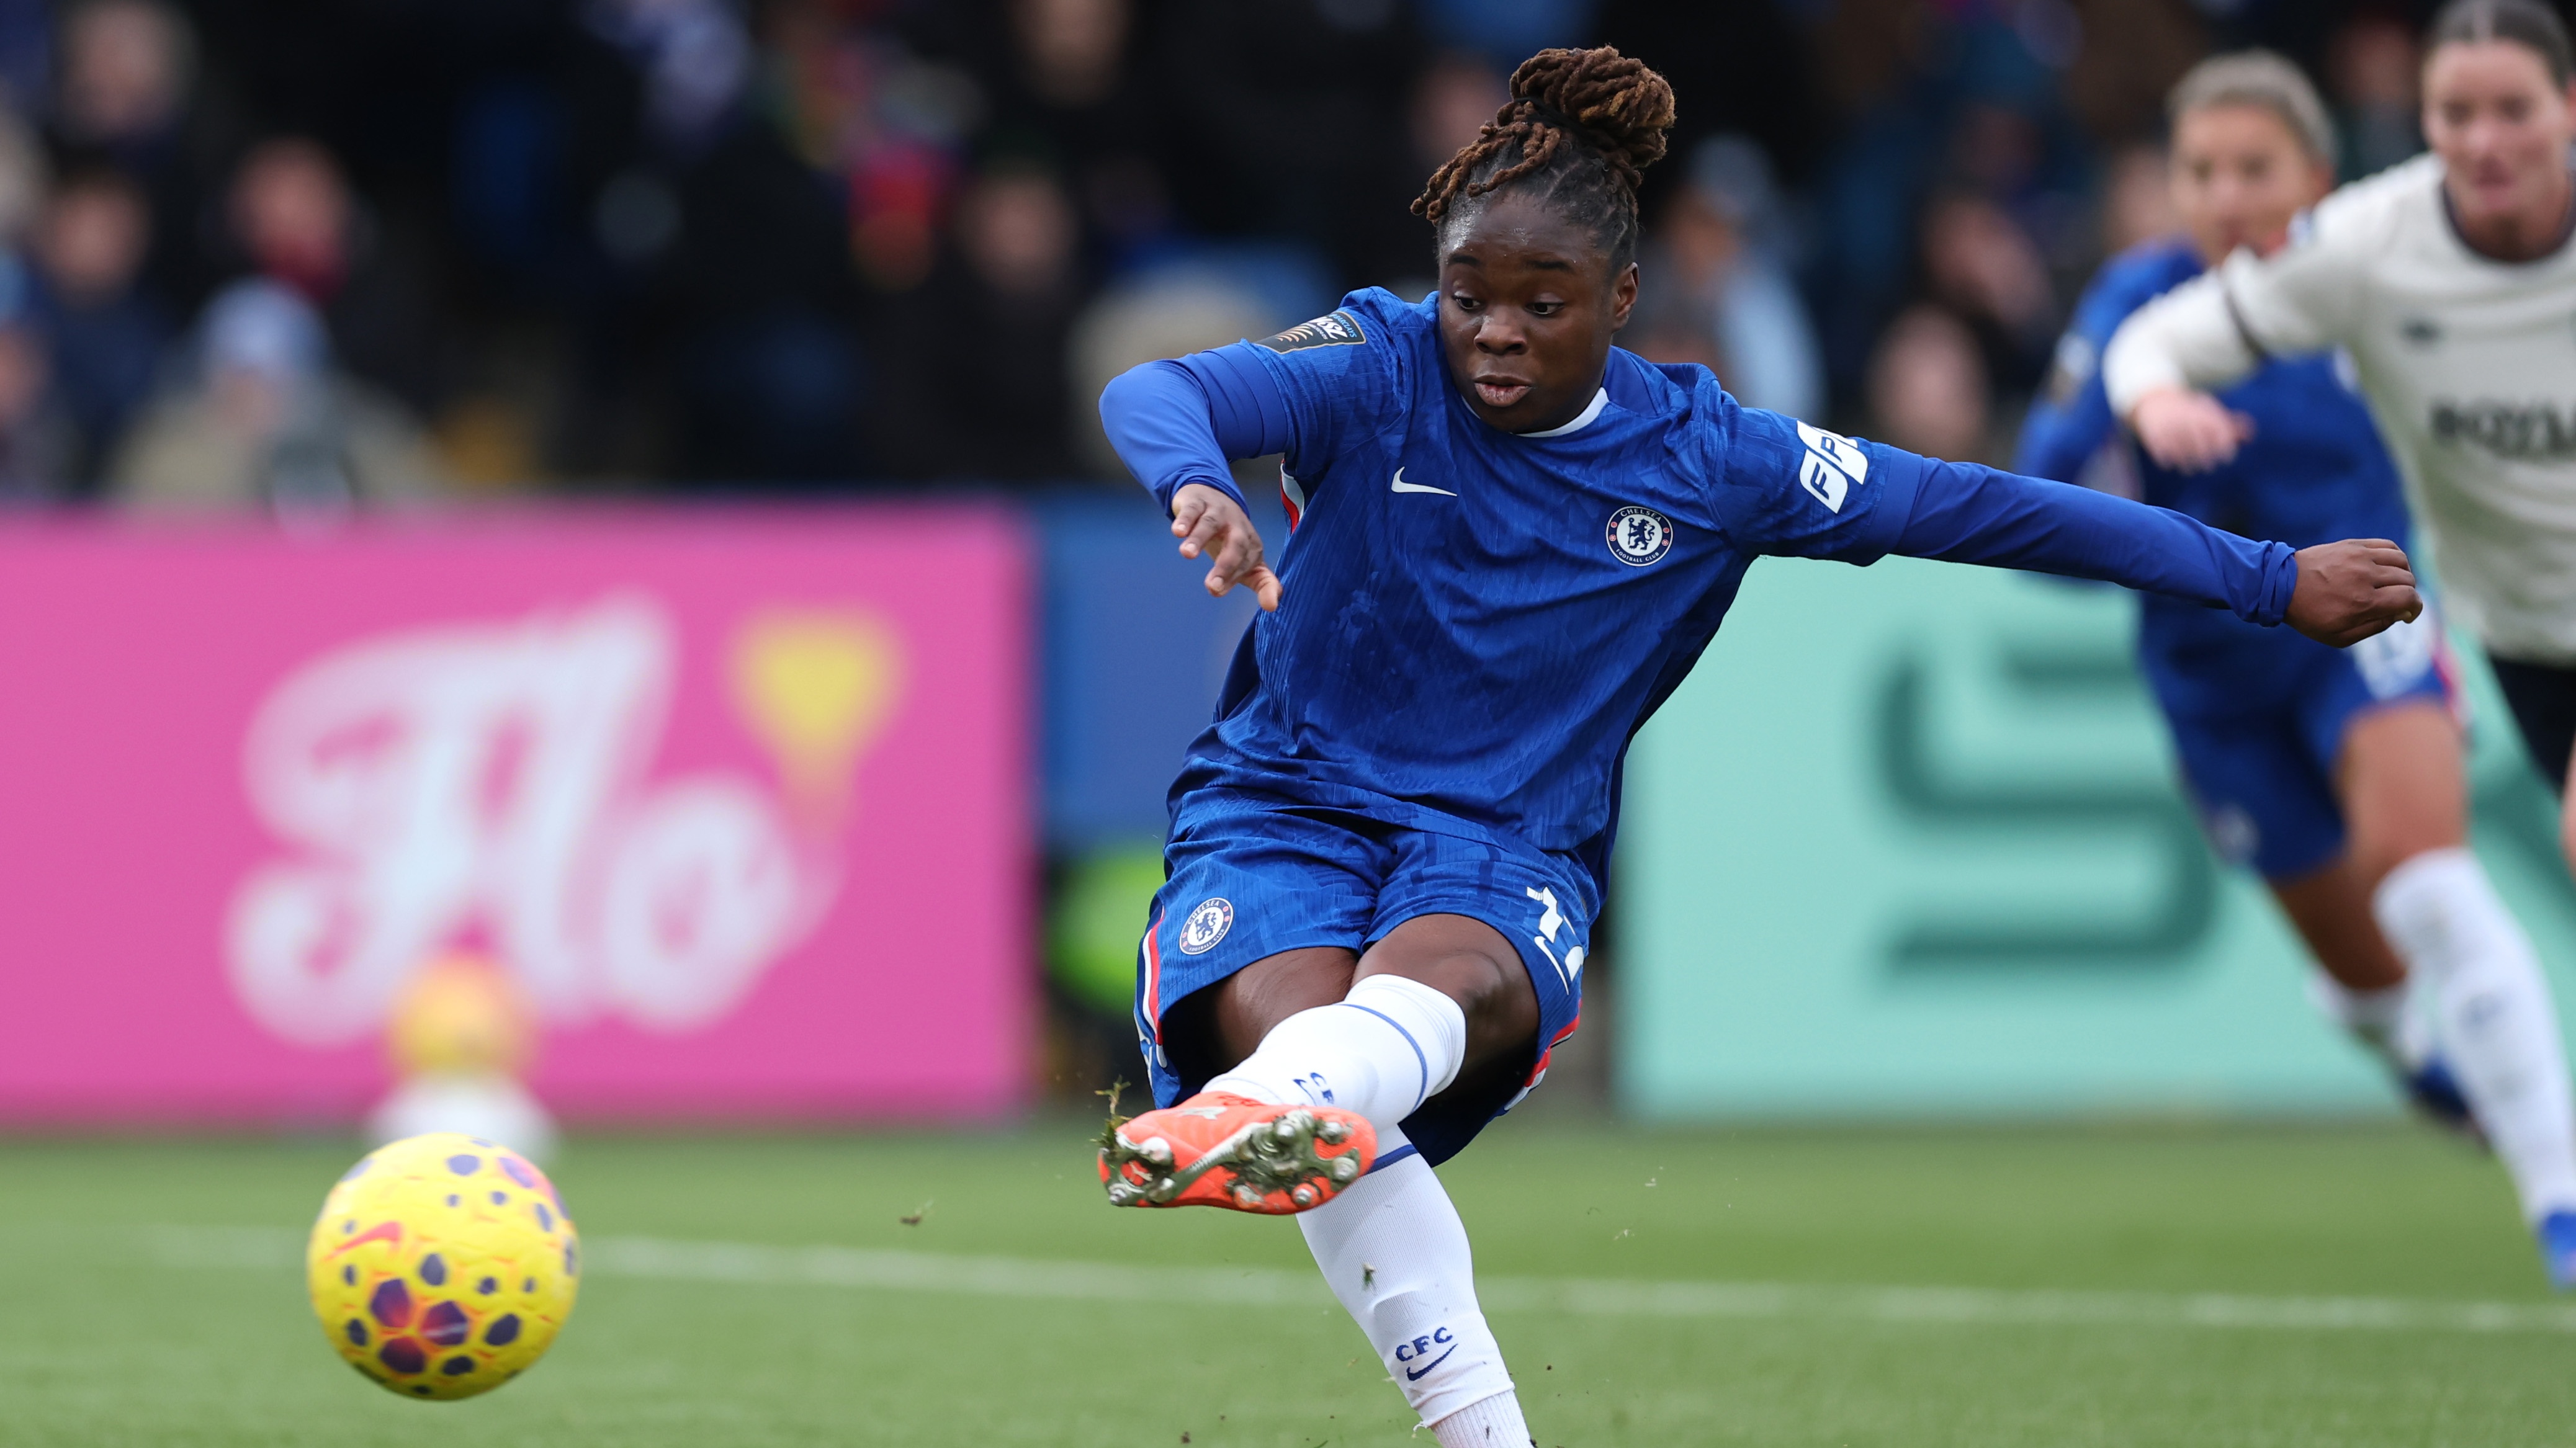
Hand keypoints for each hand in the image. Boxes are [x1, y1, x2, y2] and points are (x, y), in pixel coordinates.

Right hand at [1171, 482, 1281, 610]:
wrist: (1212, 495)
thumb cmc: (1230, 537)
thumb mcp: (1247, 560)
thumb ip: (1262, 583)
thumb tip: (1273, 606)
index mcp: (1251, 545)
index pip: (1248, 564)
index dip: (1237, 579)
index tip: (1224, 594)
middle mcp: (1237, 527)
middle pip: (1236, 545)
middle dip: (1225, 566)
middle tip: (1212, 586)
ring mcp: (1218, 512)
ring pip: (1211, 524)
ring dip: (1199, 538)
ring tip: (1187, 554)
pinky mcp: (1198, 502)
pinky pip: (1193, 510)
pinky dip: (1185, 520)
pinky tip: (1178, 532)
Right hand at [2131, 387, 2254, 471]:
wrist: (2155, 398)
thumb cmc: (2189, 410)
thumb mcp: (2209, 411)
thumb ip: (2229, 424)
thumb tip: (2249, 437)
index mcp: (2204, 413)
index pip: (2221, 435)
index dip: (2226, 450)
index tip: (2225, 458)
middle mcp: (2188, 419)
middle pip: (2202, 449)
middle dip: (2207, 461)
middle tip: (2208, 467)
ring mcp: (2170, 427)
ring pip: (2182, 455)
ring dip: (2187, 465)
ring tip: (2189, 469)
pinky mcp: (2153, 435)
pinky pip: (2163, 456)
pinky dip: (2167, 462)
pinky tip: (2169, 462)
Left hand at [2286, 538, 2422, 646]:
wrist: (2281, 585)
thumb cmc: (2310, 615)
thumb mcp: (2339, 637)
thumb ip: (2374, 627)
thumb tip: (2399, 614)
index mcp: (2364, 602)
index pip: (2409, 598)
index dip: (2415, 607)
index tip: (2407, 613)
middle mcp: (2365, 576)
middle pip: (2408, 579)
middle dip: (2407, 593)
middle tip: (2393, 601)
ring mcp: (2360, 557)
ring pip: (2401, 560)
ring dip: (2403, 573)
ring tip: (2391, 584)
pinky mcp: (2353, 545)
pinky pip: (2387, 545)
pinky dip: (2394, 556)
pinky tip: (2386, 567)